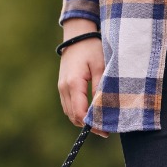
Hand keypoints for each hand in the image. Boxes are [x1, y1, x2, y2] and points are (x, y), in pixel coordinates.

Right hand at [57, 18, 107, 136]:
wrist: (77, 37)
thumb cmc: (91, 49)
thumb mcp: (101, 66)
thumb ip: (101, 88)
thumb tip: (102, 108)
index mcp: (73, 84)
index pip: (80, 113)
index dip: (92, 124)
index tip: (105, 130)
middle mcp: (64, 89)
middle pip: (73, 116)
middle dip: (88, 125)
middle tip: (104, 129)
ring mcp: (61, 88)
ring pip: (69, 113)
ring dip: (82, 120)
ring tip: (99, 123)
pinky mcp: (62, 88)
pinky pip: (68, 106)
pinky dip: (78, 113)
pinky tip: (90, 113)